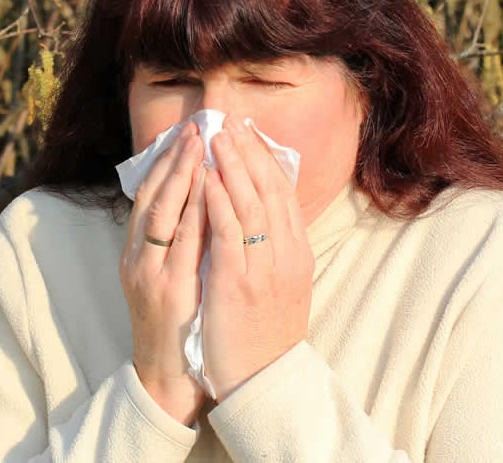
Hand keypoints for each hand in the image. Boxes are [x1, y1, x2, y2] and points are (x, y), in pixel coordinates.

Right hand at [119, 122, 208, 425]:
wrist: (167, 378)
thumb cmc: (175, 324)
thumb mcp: (167, 275)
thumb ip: (176, 240)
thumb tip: (198, 198)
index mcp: (136, 252)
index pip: (147, 195)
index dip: (165, 161)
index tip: (185, 132)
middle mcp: (137, 258)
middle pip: (151, 197)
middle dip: (173, 160)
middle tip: (194, 128)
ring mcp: (150, 274)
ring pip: (162, 214)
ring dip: (181, 177)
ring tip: (200, 146)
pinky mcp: (168, 292)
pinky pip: (182, 245)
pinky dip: (194, 213)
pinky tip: (209, 190)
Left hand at [201, 116, 314, 401]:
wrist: (265, 381)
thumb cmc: (266, 334)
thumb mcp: (282, 285)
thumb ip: (274, 249)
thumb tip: (261, 214)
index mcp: (296, 252)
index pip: (282, 192)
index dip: (264, 158)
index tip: (247, 131)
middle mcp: (286, 254)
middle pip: (269, 189)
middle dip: (248, 151)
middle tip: (229, 121)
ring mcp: (264, 267)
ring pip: (250, 203)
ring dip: (232, 165)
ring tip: (215, 136)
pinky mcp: (238, 282)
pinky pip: (229, 232)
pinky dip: (218, 201)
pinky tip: (206, 178)